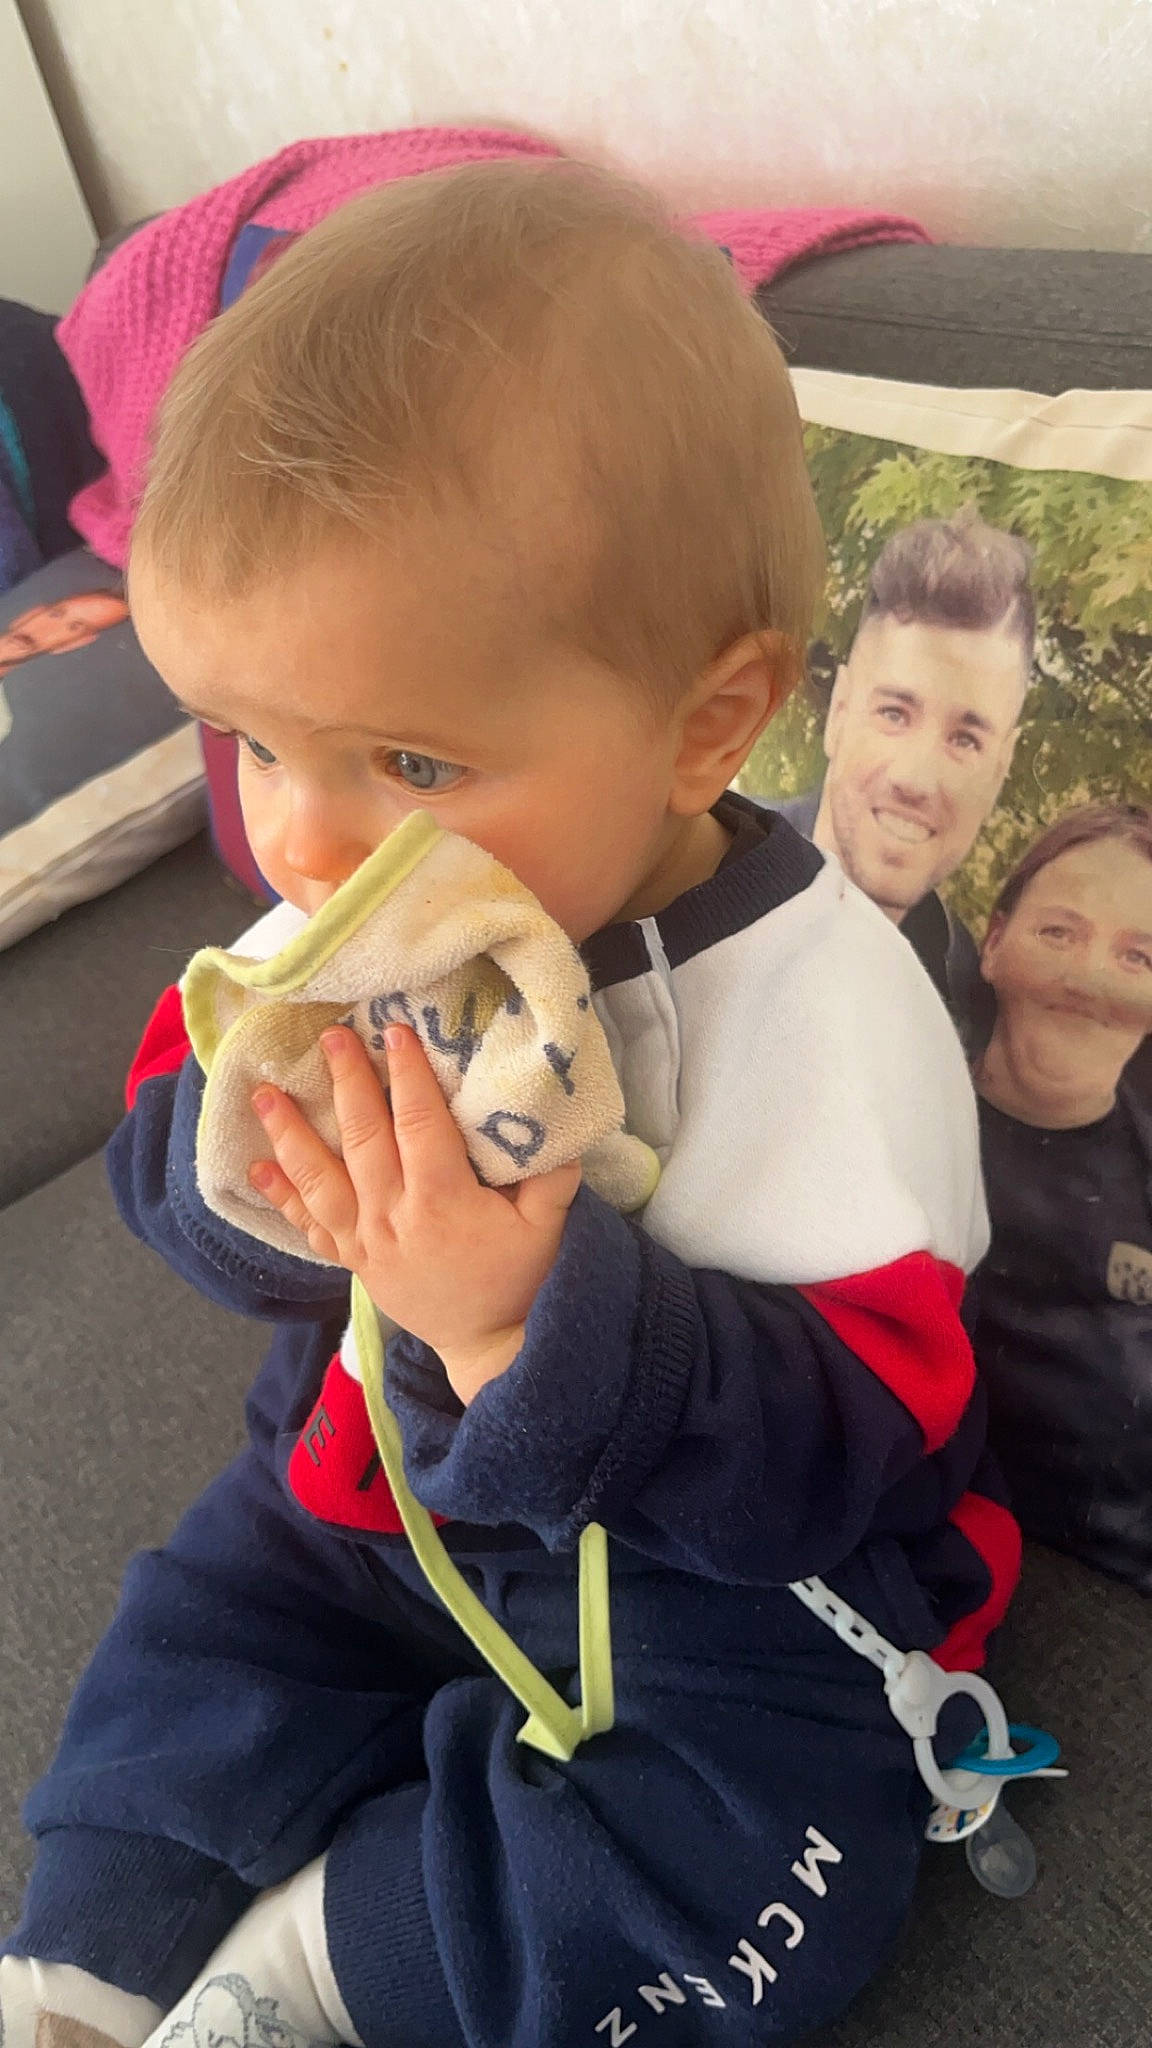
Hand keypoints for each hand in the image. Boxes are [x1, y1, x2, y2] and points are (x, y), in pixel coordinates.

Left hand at [249, 1023, 580, 1402]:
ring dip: (290, 1134)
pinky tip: (256, 1167)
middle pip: (363, 1140)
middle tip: (328, 1038)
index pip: (420, 1125)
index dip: (407, 1076)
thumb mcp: (549, 1227)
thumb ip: (551, 1175)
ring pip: (320, 1180)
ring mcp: (367, 1241)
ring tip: (264, 1094)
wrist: (489, 1345)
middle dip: (346, 1084)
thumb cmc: (520, 1279)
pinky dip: (282, 1196)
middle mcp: (394, 1217)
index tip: (394, 1032)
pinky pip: (310, 1225)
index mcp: (442, 1201)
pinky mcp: (354, 1260)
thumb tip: (551, 1124)